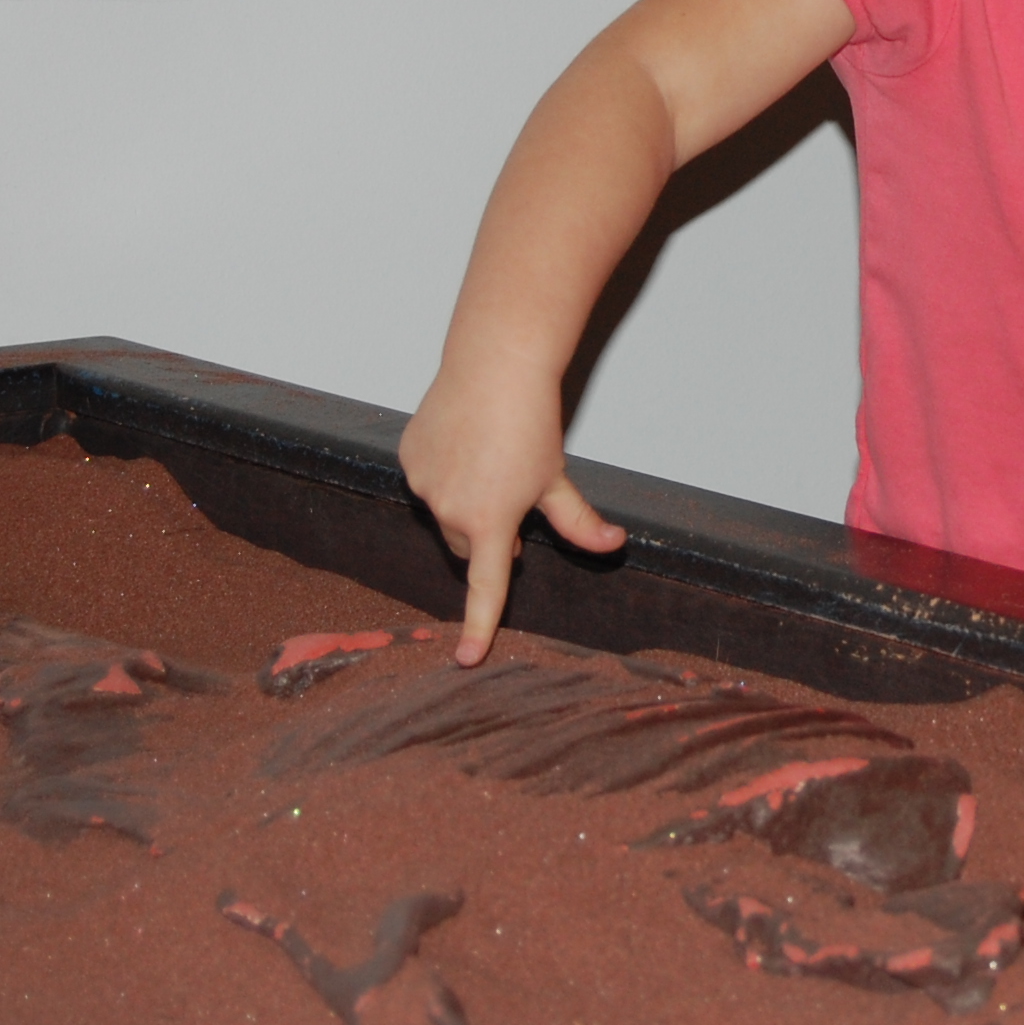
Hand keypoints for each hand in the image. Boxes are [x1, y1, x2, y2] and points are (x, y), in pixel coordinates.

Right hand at [397, 368, 624, 666]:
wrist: (495, 365)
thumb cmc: (531, 423)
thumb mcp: (557, 479)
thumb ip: (580, 522)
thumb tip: (615, 546)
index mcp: (491, 521)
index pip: (486, 586)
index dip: (479, 626)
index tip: (468, 659)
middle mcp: (450, 509)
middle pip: (468, 544)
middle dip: (488, 534)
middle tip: (511, 499)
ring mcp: (424, 484)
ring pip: (445, 513)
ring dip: (465, 503)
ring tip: (489, 458)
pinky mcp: (408, 459)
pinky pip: (428, 480)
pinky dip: (445, 472)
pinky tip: (466, 442)